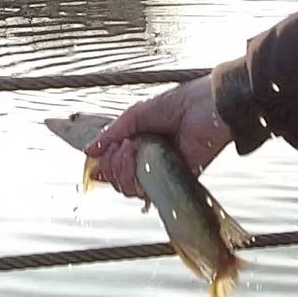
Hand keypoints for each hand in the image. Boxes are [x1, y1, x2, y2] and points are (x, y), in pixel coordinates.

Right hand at [84, 76, 228, 198]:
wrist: (208, 107)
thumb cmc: (179, 104)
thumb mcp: (136, 114)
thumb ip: (111, 133)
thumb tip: (89, 151)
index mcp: (139, 144)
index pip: (112, 165)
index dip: (104, 163)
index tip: (101, 151)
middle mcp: (147, 160)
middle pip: (117, 180)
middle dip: (112, 164)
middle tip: (123, 145)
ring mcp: (160, 172)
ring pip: (128, 188)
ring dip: (122, 169)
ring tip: (131, 147)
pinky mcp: (173, 180)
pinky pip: (146, 192)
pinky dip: (135, 177)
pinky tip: (137, 156)